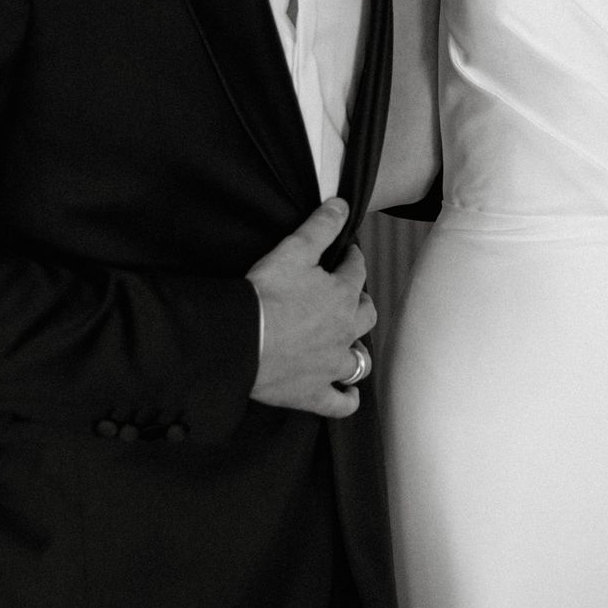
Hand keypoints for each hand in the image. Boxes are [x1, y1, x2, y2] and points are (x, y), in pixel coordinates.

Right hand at [246, 198, 375, 419]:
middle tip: (347, 296)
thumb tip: (341, 204)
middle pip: (366, 314)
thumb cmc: (266, 294)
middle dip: (360, 302)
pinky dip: (347, 399)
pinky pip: (340, 402)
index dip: (352, 260)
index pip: (356, 270)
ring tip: (349, 342)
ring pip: (359, 358)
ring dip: (357, 349)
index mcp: (342, 295)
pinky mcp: (314, 393)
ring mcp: (332, 365)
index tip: (347, 255)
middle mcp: (345, 331)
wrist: (241, 341)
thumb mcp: (293, 250)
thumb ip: (320, 226)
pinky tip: (348, 394)